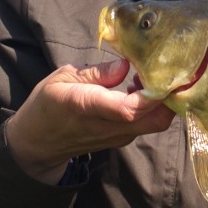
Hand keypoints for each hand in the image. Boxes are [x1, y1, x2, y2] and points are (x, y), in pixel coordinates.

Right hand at [6, 58, 175, 183]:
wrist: (38, 142)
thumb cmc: (47, 104)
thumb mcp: (63, 78)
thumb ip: (96, 72)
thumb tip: (126, 65)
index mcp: (86, 106)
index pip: (127, 109)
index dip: (150, 94)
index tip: (158, 71)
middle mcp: (106, 126)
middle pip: (154, 120)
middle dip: (169, 95)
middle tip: (162, 69)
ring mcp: (117, 137)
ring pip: (155, 123)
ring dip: (162, 100)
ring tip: (147, 75)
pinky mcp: (122, 139)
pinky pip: (147, 124)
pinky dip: (154, 107)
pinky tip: (139, 88)